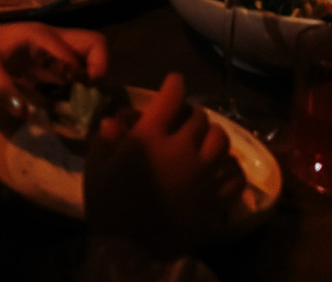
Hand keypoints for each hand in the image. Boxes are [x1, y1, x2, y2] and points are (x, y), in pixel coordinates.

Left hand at [0, 19, 107, 103]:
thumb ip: (3, 90)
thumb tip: (24, 113)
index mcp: (38, 35)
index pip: (73, 51)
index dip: (80, 74)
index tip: (78, 99)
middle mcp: (51, 39)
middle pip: (92, 42)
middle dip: (99, 67)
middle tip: (89, 95)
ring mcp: (51, 50)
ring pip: (86, 56)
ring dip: (90, 78)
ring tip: (80, 104)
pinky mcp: (47, 63)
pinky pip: (72, 70)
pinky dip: (77, 86)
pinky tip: (66, 107)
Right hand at [82, 72, 243, 257]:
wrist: (131, 249)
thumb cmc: (109, 205)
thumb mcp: (96, 167)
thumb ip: (105, 139)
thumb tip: (114, 120)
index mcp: (152, 136)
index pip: (171, 97)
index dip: (174, 84)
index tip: (174, 82)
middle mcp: (183, 149)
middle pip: (200, 118)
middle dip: (192, 113)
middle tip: (184, 119)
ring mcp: (204, 175)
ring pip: (222, 141)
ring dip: (213, 135)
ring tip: (205, 141)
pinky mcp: (216, 199)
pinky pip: (235, 176)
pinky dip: (231, 169)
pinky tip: (222, 170)